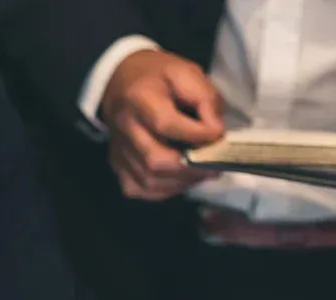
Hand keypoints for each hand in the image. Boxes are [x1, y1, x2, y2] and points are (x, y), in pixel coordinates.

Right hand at [102, 48, 224, 200]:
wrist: (121, 81)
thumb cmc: (159, 77)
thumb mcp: (187, 73)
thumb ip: (205, 99)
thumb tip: (215, 134)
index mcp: (140, 98)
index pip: (165, 124)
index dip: (196, 135)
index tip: (218, 135)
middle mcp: (124, 127)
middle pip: (156, 161)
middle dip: (191, 167)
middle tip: (213, 164)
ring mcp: (118, 150)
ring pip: (150, 180)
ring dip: (182, 181)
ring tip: (201, 171)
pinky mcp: (117, 166)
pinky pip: (142, 189)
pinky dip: (166, 189)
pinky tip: (180, 177)